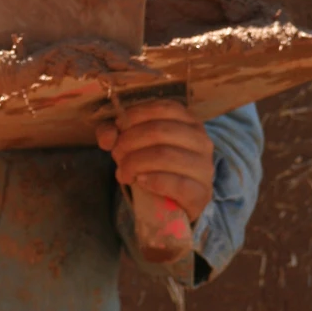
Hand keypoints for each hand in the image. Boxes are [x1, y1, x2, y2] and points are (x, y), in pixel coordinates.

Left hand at [96, 100, 213, 223]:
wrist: (172, 202)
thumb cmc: (152, 165)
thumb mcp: (131, 143)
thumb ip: (114, 133)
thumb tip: (107, 136)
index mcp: (188, 121)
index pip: (162, 108)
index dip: (134, 117)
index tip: (118, 131)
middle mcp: (201, 140)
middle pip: (159, 131)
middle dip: (129, 142)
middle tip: (116, 155)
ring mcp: (204, 166)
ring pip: (164, 155)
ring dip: (135, 163)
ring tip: (124, 173)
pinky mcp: (201, 192)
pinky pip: (176, 183)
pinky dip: (152, 181)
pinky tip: (140, 182)